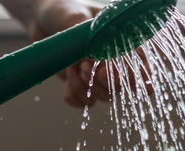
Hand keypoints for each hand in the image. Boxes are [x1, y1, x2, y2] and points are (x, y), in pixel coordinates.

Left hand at [31, 0, 151, 108]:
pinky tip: (67, 84)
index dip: (133, 79)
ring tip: (72, 67)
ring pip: (104, 98)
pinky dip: (75, 97)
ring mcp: (101, 77)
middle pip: (123, 88)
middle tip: (85, 66)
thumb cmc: (64, 12)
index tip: (107, 73)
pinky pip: (86, 104)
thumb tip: (100, 61)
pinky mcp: (85, 87)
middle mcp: (116, 63)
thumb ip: (91, 38)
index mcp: (124, 44)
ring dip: (85, 87)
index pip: (143, 70)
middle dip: (103, 82)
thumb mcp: (77, 18)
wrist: (41, 20)